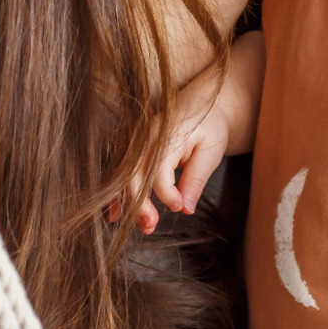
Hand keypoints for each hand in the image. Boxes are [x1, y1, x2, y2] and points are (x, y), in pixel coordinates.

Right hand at [109, 30, 263, 233]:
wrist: (204, 102)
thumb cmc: (210, 126)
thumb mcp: (211, 151)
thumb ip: (196, 179)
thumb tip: (185, 209)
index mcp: (167, 132)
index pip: (159, 169)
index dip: (167, 193)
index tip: (180, 208)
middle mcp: (145, 135)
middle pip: (133, 174)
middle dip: (139, 204)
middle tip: (151, 226)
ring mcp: (134, 140)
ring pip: (122, 176)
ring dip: (127, 203)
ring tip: (142, 226)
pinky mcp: (131, 147)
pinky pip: (120, 173)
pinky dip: (117, 194)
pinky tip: (116, 215)